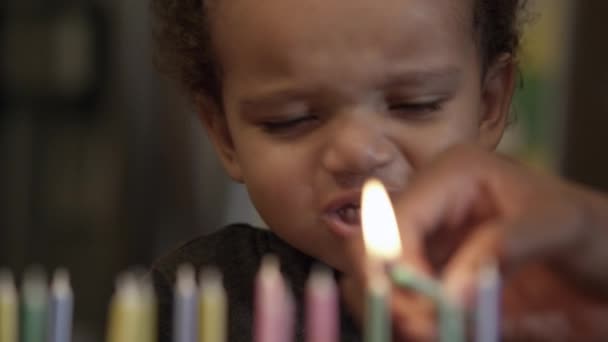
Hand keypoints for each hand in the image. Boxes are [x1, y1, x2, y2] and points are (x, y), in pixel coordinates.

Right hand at [392, 145, 607, 338]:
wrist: (605, 258)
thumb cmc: (591, 229)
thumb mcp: (558, 227)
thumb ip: (502, 249)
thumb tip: (448, 293)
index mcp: (452, 174)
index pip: (399, 216)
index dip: (397, 262)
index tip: (421, 307)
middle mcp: (432, 204)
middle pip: (376, 246)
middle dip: (390, 288)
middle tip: (420, 327)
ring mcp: (432, 241)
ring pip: (383, 277)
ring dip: (399, 308)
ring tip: (433, 332)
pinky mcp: (437, 274)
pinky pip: (407, 299)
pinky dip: (413, 320)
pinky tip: (439, 331)